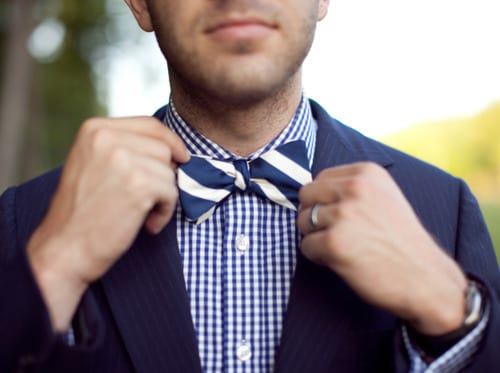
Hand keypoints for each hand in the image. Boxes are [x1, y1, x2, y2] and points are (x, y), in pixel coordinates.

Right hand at [28, 117, 188, 329]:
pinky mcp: (139, 183)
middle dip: (162, 175)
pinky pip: (172, 193)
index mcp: (95, 129)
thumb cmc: (83, 212)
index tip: (180, 158)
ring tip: (139, 213)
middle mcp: (107, 137)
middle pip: (164, 148)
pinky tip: (146, 224)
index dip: (170, 142)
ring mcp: (123, 159)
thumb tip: (174, 150)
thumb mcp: (95, 165)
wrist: (64, 250)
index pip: (150, 125)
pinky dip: (164, 212)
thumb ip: (125, 148)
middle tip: (142, 199)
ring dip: (162, 196)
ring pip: (170, 171)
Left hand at [297, 162, 466, 334]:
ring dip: (315, 237)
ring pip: (303, 221)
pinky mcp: (335, 242)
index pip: (320, 178)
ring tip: (343, 246)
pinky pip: (306, 246)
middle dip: (313, 215)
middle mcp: (355, 188)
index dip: (323, 200)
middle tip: (335, 232)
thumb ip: (352, 188)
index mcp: (367, 173)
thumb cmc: (401, 240)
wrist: (426, 278)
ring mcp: (344, 214)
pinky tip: (342, 260)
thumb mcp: (384, 197)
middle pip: (306, 196)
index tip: (341, 216)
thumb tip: (312, 192)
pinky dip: (318, 256)